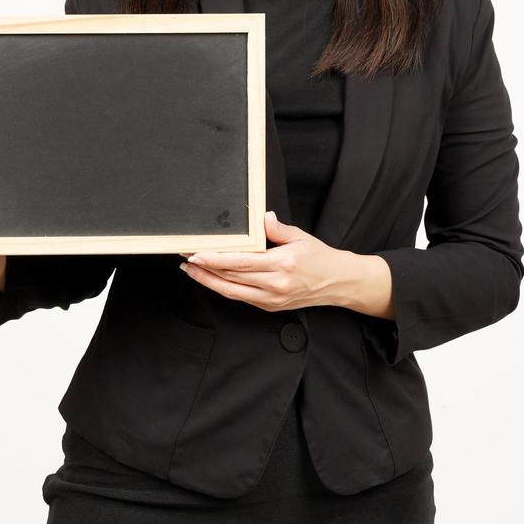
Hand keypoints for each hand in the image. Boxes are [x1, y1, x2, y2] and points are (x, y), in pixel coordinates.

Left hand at [178, 211, 356, 312]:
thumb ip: (276, 228)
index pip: (239, 262)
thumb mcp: (300, 236)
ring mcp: (272, 299)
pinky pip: (241, 298)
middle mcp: (274, 285)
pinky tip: (212, 279)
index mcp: (281, 264)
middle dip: (204, 269)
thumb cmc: (320, 257)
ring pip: (231, 292)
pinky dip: (223, 288)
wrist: (339, 283)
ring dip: (208, 282)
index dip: (214, 259)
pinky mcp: (270, 307)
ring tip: (191, 271)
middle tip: (185, 258)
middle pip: (230, 278)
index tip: (196, 253)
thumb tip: (261, 217)